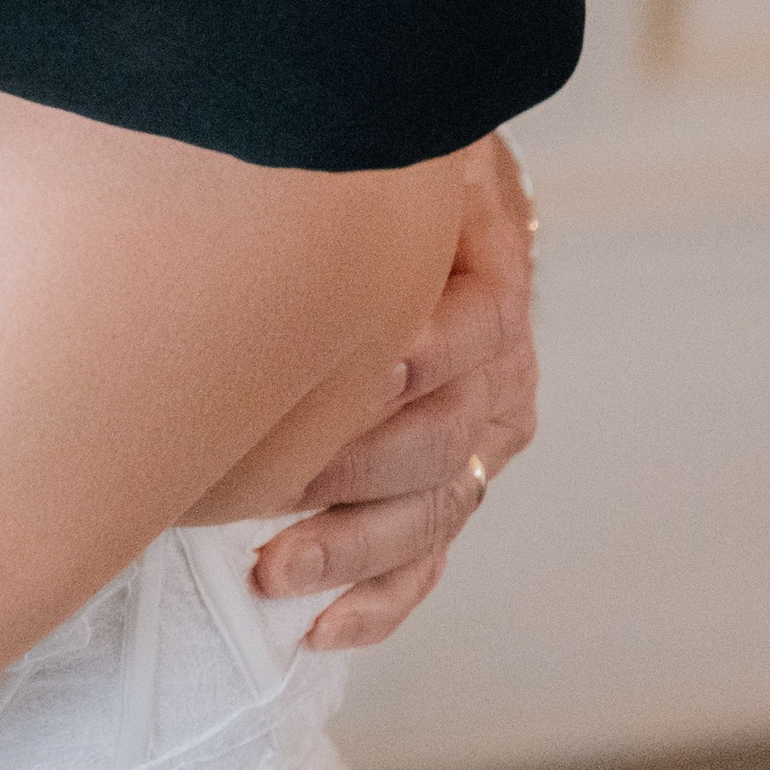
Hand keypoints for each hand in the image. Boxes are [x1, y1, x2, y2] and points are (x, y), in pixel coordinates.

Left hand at [255, 133, 537, 650]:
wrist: (399, 207)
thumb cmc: (373, 175)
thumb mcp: (398, 151)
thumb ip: (393, 165)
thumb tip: (356, 140)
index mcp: (494, 286)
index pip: (486, 325)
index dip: (434, 349)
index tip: (371, 363)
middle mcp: (496, 380)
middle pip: (448, 440)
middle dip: (359, 471)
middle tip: (276, 484)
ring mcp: (470, 447)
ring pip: (430, 516)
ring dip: (352, 551)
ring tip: (273, 571)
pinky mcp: (438, 497)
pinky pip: (420, 565)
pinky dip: (374, 603)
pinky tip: (318, 628)